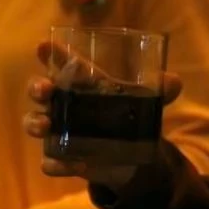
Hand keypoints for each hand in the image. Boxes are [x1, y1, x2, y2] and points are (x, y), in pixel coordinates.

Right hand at [23, 40, 181, 192]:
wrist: (131, 153)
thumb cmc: (129, 112)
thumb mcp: (146, 98)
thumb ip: (161, 89)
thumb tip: (173, 82)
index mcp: (83, 82)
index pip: (63, 63)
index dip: (52, 54)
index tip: (43, 45)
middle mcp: (65, 103)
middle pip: (41, 89)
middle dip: (37, 87)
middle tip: (44, 90)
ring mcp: (61, 130)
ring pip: (35, 123)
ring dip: (35, 122)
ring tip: (46, 125)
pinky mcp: (64, 158)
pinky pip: (50, 161)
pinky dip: (54, 162)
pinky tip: (65, 163)